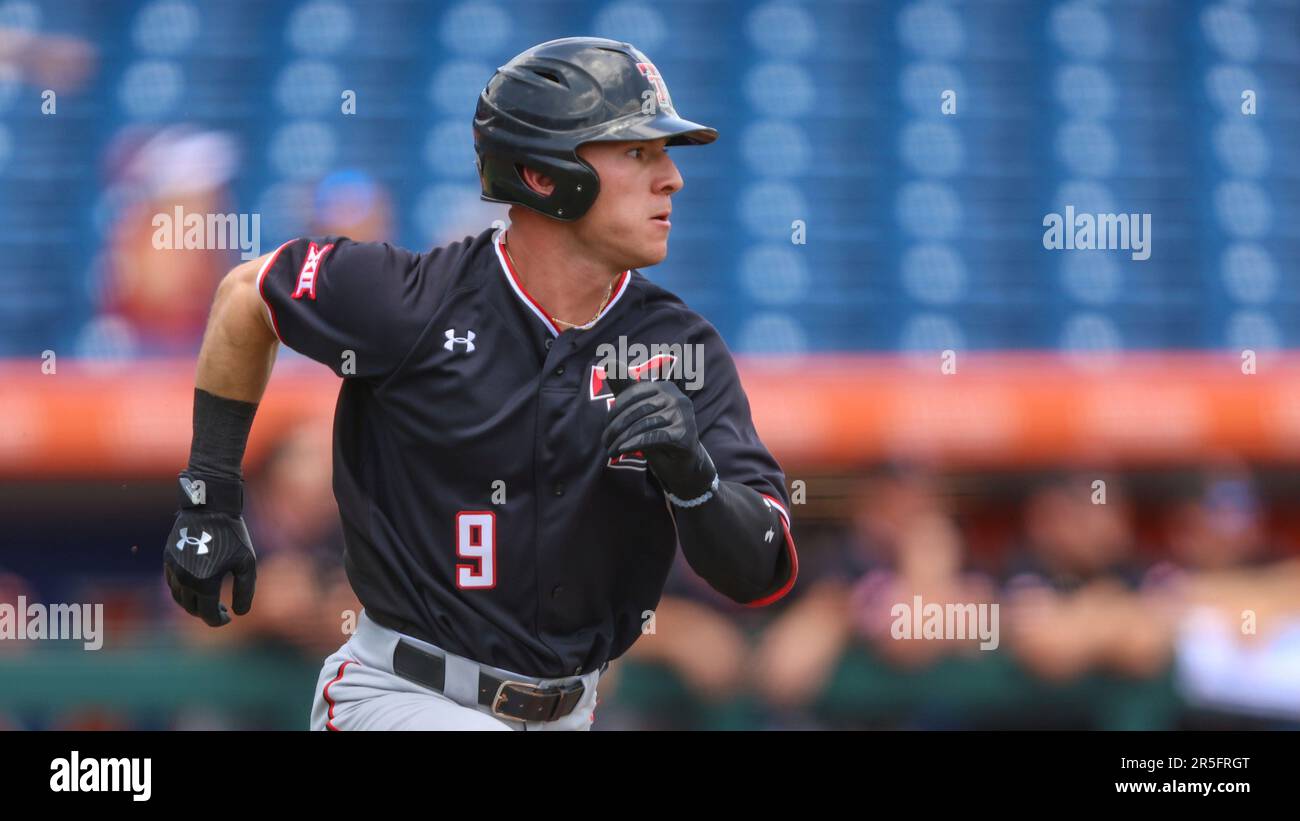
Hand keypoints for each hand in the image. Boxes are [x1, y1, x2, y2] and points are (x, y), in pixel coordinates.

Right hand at [163, 474, 256, 626]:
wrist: (210, 507)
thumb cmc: (233, 535)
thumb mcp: (247, 563)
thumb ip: (245, 591)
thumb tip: (239, 613)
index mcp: (204, 583)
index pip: (208, 614)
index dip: (219, 620)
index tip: (229, 618)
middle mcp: (184, 579)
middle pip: (192, 608)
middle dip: (207, 613)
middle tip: (222, 610)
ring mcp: (173, 569)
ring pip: (179, 598)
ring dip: (193, 604)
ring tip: (209, 600)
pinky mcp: (167, 559)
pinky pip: (172, 583)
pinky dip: (182, 590)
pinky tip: (196, 586)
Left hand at [602, 376, 715, 499]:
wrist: (680, 464)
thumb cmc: (657, 434)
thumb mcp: (638, 411)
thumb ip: (625, 388)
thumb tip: (608, 361)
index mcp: (665, 387)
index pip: (633, 393)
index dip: (615, 410)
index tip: (606, 427)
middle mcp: (677, 397)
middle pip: (637, 410)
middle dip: (616, 427)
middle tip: (605, 442)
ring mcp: (683, 415)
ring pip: (643, 424)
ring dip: (622, 439)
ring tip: (610, 451)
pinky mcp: (685, 434)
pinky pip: (653, 436)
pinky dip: (635, 443)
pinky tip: (623, 450)